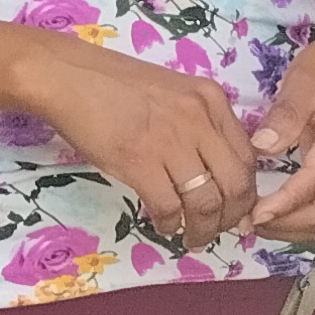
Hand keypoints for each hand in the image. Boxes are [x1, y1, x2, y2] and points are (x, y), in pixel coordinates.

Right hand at [22, 37, 260, 240]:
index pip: (248, 157)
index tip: (235, 209)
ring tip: (193, 238)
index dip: (246, 192)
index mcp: (210, 99)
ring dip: (202, 229)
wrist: (66, 76)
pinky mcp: (139, 161)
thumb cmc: (113, 84)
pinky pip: (168, 207)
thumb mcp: (172, 93)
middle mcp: (199, 118)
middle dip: (231, 217)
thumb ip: (198, 123)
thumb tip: (212, 169)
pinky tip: (164, 226)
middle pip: (236, 184)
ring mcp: (170, 140)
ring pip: (205, 202)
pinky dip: (170, 224)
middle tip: (218, 230)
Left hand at [248, 32, 314, 241]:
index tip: (254, 213)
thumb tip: (262, 148)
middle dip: (284, 224)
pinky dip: (299, 222)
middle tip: (245, 221)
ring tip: (253, 222)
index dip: (286, 204)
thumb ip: (286, 114)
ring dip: (291, 229)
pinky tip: (271, 215)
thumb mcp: (304, 80)